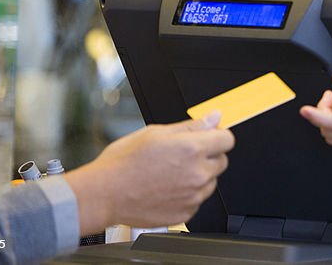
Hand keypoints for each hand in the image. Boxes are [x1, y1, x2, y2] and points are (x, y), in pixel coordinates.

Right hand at [65, 113, 234, 233]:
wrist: (104, 194)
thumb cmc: (123, 163)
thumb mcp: (156, 132)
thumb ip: (191, 126)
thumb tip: (213, 117)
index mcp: (192, 149)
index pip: (227, 139)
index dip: (216, 136)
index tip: (207, 138)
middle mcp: (197, 174)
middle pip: (222, 160)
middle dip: (208, 155)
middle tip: (182, 156)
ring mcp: (193, 196)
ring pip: (211, 182)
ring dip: (199, 176)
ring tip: (170, 173)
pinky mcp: (185, 213)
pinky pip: (197, 200)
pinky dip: (188, 194)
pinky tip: (167, 188)